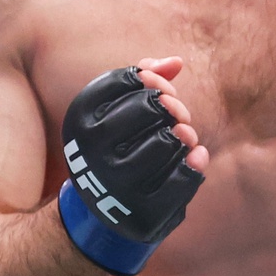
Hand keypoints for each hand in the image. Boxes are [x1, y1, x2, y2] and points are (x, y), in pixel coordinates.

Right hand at [56, 60, 208, 275]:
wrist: (101, 212)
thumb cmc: (116, 148)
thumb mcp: (115, 111)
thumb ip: (144, 79)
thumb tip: (176, 62)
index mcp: (79, 121)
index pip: (126, 79)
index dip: (152, 79)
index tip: (159, 89)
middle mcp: (90, 152)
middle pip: (151, 106)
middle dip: (172, 107)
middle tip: (177, 116)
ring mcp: (115, 185)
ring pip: (169, 141)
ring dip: (185, 136)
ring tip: (182, 138)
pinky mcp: (142, 212)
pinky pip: (185, 177)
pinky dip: (196, 163)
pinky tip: (195, 157)